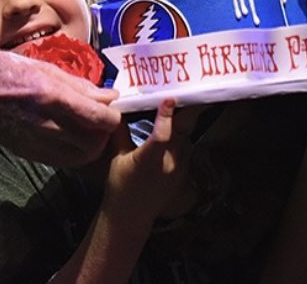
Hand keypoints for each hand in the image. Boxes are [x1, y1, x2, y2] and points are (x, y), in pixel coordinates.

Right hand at [0, 52, 121, 166]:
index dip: (113, 116)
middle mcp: (49, 124)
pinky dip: (75, 153)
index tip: (111, 108)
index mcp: (54, 97)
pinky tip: (70, 138)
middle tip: (101, 120)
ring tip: (87, 130)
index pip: (100, 118)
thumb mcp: (45, 68)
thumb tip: (108, 95)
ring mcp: (39, 142)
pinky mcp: (30, 153)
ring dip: (92, 145)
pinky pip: (64, 160)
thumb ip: (79, 85)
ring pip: (82, 156)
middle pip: (96, 143)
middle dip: (105, 133)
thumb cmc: (8, 71)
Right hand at [104, 99, 200, 220]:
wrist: (131, 215)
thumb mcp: (117, 157)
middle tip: (189, 91)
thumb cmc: (120, 185)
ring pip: (188, 137)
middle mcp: (168, 164)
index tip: (169, 99)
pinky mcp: (184, 172)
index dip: (166, 117)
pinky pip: (188, 147)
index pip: (160, 135)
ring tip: (184, 103)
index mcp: (148, 160)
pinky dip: (184, 135)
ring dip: (186, 121)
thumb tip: (117, 109)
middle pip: (183, 132)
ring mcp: (179, 168)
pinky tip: (179, 126)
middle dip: (187, 111)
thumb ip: (120, 132)